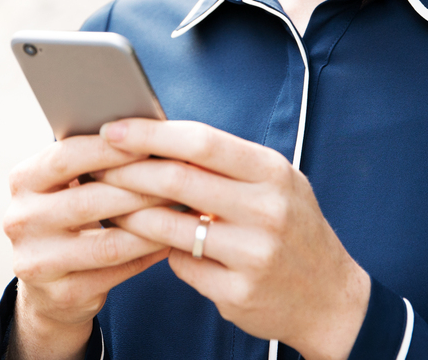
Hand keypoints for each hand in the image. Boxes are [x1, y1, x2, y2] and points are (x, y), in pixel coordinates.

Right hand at [3, 133, 172, 359]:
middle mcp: (20, 220)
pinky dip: (147, 255)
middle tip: (179, 179)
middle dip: (140, 189)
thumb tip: (146, 133)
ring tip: (181, 212)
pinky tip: (169, 241)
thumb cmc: (69, 218)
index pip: (66, 157)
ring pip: (107, 242)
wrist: (47, 288)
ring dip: (151, 225)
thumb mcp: (66, 186)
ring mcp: (36, 261)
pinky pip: (116, 272)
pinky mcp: (60, 294)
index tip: (150, 142)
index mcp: (22, 181)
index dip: (110, 150)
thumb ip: (92, 161)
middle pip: (90, 200)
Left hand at [97, 119, 369, 359]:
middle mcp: (267, 210)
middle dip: (127, 169)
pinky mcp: (238, 293)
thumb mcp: (275, 182)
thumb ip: (225, 162)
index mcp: (272, 172)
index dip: (150, 133)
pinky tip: (143, 241)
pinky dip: (158, 250)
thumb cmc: (292, 228)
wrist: (332, 299)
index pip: (201, 141)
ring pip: (169, 226)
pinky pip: (180, 264)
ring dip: (129, 213)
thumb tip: (155, 137)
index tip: (112, 128)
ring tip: (105, 202)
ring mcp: (253, 254)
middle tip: (95, 164)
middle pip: (178, 180)